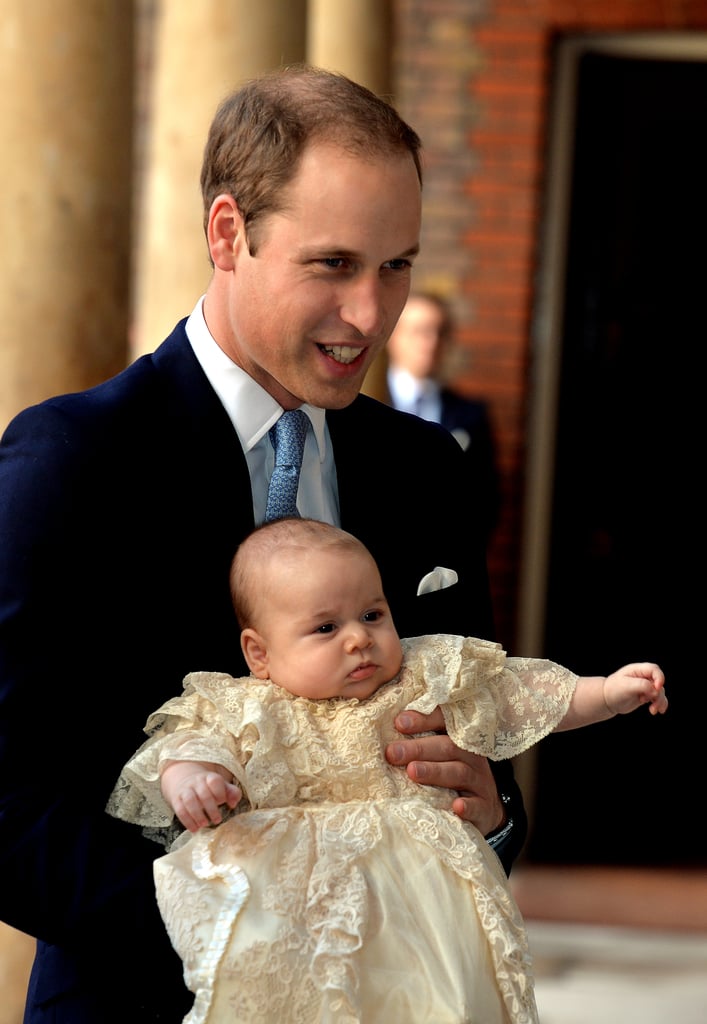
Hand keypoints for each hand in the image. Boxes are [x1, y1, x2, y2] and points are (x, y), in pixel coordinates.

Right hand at [161, 761, 241, 832]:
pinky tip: (194, 829)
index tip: (223, 802)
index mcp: (210, 777)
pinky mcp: (176, 799)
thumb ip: (232, 793)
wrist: (185, 780)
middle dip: (211, 808)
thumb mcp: (221, 786)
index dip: (220, 792)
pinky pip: (180, 809)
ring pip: (190, 801)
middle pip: (203, 793)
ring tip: (204, 824)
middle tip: (217, 820)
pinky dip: (187, 821)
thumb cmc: (208, 787)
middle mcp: (197, 782)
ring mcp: (185, 790)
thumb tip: (233, 803)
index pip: (214, 780)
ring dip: (197, 814)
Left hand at [386, 707, 504, 835]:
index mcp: (458, 738)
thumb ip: (418, 742)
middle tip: (392, 753)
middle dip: (419, 748)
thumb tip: (384, 730)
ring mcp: (480, 782)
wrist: (484, 809)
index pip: (444, 721)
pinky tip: (456, 806)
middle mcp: (471, 756)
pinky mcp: (484, 808)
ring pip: (459, 772)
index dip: (423, 719)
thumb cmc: (450, 773)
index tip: (398, 723)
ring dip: (435, 772)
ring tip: (412, 772)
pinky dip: (468, 806)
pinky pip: (478, 806)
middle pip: (448, 746)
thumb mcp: (440, 754)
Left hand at [604, 662, 667, 716]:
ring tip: (653, 710)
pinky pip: (658, 699)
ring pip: (660, 692)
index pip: (654, 670)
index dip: (659, 678)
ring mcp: (646, 686)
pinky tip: (656, 711)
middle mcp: (643, 677)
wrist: (606, 700)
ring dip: (659, 701)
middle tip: (651, 703)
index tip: (656, 688)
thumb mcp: (626, 686)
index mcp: (637, 670)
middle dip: (658, 694)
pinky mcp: (646, 695)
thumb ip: (642, 685)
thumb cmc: (613, 690)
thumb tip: (656, 690)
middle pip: (659, 683)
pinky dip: (660, 704)